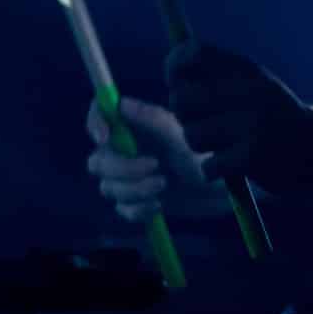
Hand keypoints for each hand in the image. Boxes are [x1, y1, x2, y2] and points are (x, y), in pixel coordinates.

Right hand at [85, 95, 226, 222]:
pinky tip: (159, 204)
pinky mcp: (133, 202)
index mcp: (133, 126)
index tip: (105, 137)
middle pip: (98, 160)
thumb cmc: (201, 153)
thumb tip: (121, 104)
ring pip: (108, 188)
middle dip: (122, 168)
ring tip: (164, 185)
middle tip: (155, 166)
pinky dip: (140, 209)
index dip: (95, 122)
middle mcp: (124, 150)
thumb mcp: (180, 135)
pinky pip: (122, 209)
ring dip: (135, 189)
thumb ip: (152, 119)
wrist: (218, 189)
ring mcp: (126, 178)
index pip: (100, 114)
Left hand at [164, 41, 312, 189]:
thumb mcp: (256, 83)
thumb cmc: (278, 116)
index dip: (174, 65)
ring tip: (222, 145)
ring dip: (201, 145)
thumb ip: (220, 76)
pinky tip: (232, 166)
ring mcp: (251, 123)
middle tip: (199, 122)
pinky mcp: (253, 156)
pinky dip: (214, 171)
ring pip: (192, 135)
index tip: (176, 81)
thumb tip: (173, 74)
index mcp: (246, 69)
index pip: (192, 51)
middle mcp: (248, 90)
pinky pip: (208, 166)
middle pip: (180, 99)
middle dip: (183, 115)